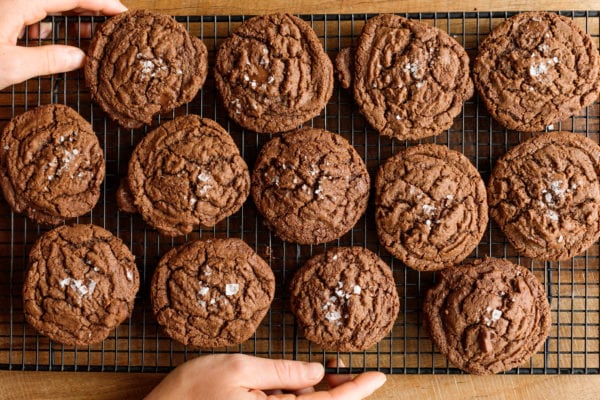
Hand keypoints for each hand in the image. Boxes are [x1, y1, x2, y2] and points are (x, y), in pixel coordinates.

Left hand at [0, 0, 126, 89]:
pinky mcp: (4, 15)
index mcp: (21, 1)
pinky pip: (36, 12)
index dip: (102, 2)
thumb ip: (48, 60)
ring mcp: (9, 5)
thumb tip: (82, 59)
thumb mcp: (10, 66)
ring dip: (75, 15)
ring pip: (51, 4)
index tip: (123, 13)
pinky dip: (56, 22)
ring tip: (96, 32)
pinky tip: (64, 36)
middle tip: (116, 23)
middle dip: (93, 7)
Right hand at [145, 354, 386, 399]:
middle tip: (346, 369)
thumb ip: (281, 372)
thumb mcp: (237, 369)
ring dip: (316, 394)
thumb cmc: (190, 395)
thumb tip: (316, 372)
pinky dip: (297, 398)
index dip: (358, 390)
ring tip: (315, 375)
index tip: (380, 375)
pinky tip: (294, 386)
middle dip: (337, 391)